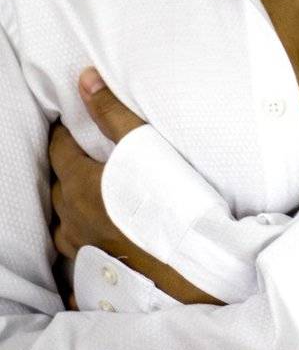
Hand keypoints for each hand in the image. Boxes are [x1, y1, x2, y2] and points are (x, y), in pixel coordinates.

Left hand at [47, 67, 225, 305]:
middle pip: (59, 187)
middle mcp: (74, 218)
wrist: (189, 263)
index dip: (64, 133)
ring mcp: (84, 247)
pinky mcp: (99, 270)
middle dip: (66, 169)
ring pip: (64, 223)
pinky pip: (78, 252)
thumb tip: (84, 79)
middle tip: (82, 155)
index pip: (59, 151)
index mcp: (80, 186)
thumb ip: (112, 113)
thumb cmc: (169, 203)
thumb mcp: (144, 146)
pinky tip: (97, 238)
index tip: (70, 123)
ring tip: (88, 196)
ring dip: (71, 207)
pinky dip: (82, 239)